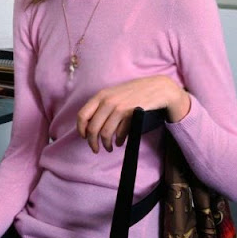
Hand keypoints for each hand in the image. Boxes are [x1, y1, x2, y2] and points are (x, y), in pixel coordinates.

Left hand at [76, 75, 190, 152]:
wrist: (156, 88)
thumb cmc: (133, 92)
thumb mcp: (113, 95)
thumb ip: (102, 107)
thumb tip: (90, 127)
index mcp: (100, 95)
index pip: (82, 115)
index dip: (81, 129)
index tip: (84, 137)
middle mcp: (107, 101)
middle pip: (92, 128)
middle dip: (92, 142)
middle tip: (95, 149)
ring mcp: (119, 107)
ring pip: (105, 133)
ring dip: (106, 145)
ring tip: (108, 148)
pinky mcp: (130, 114)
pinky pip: (120, 133)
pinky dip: (118, 141)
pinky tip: (119, 143)